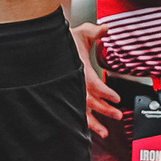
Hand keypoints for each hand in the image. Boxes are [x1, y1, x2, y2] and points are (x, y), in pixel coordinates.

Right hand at [71, 21, 124, 139]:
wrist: (42, 50)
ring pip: (81, 111)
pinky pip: (73, 113)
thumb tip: (107, 28)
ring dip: (94, 123)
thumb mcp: (80, 33)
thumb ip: (95, 31)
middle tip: (118, 115)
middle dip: (105, 110)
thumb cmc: (60, 42)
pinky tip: (88, 132)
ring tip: (105, 132)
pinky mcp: (64, 98)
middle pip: (90, 101)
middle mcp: (72, 84)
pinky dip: (81, 123)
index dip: (105, 93)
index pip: (93, 84)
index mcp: (78, 70)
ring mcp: (67, 92)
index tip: (116, 98)